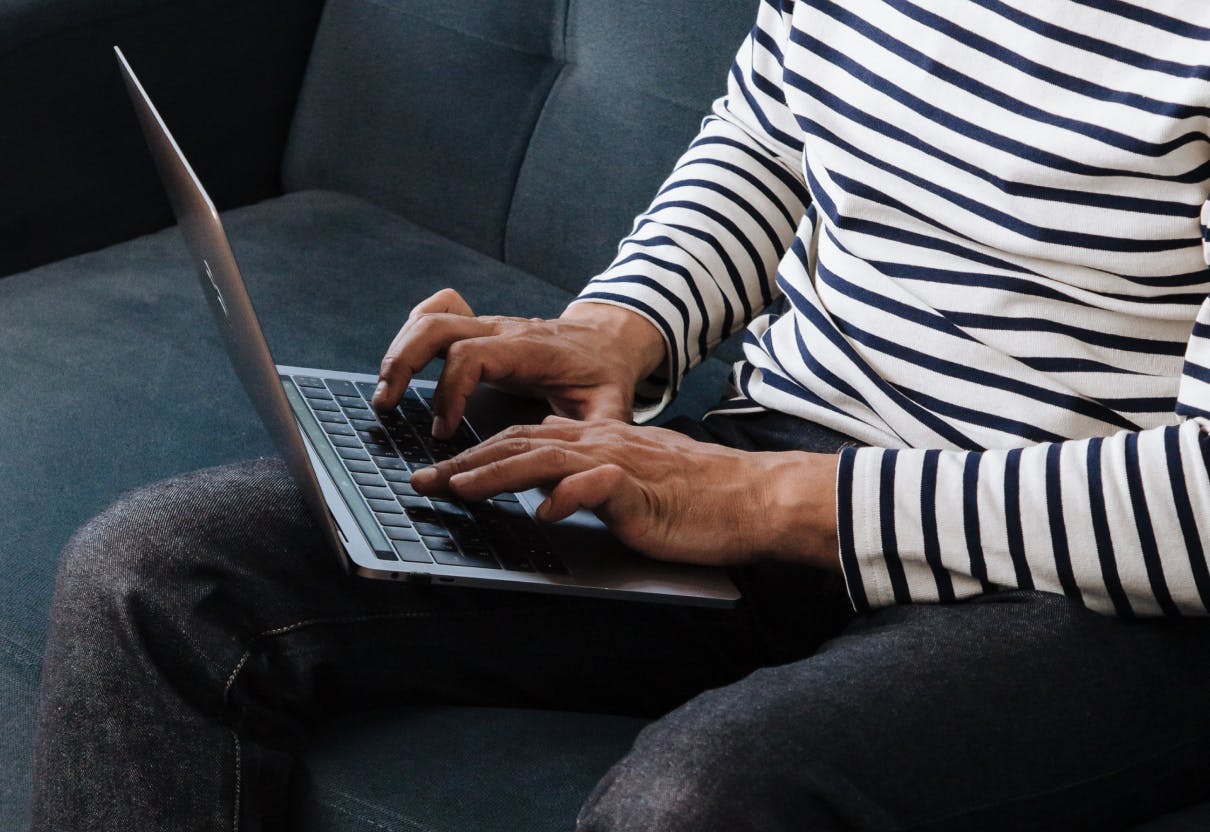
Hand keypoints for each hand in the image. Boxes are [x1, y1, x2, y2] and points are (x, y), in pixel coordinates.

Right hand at [372, 289, 665, 437]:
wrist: (608, 341)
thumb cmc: (604, 376)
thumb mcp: (612, 406)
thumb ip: (598, 433)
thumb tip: (583, 473)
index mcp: (530, 349)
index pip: (473, 355)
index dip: (451, 391)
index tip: (445, 432)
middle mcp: (503, 330)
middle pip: (439, 327)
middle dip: (405, 363)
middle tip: (388, 406)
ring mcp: (488, 325)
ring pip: (430, 318)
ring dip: (399, 352)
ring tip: (384, 395)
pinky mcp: (479, 328)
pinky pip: (436, 313)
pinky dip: (412, 334)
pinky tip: (401, 365)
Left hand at [411, 417, 840, 569]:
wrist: (751, 498)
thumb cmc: (694, 498)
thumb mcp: (629, 482)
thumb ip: (587, 481)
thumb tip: (548, 490)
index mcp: (596, 441)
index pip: (524, 440)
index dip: (477, 455)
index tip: (440, 473)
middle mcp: (599, 443)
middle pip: (520, 445)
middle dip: (467, 462)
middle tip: (424, 481)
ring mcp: (619, 463)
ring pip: (546, 459)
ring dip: (497, 473)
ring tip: (459, 489)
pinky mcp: (640, 489)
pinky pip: (598, 487)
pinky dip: (567, 495)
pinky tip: (543, 511)